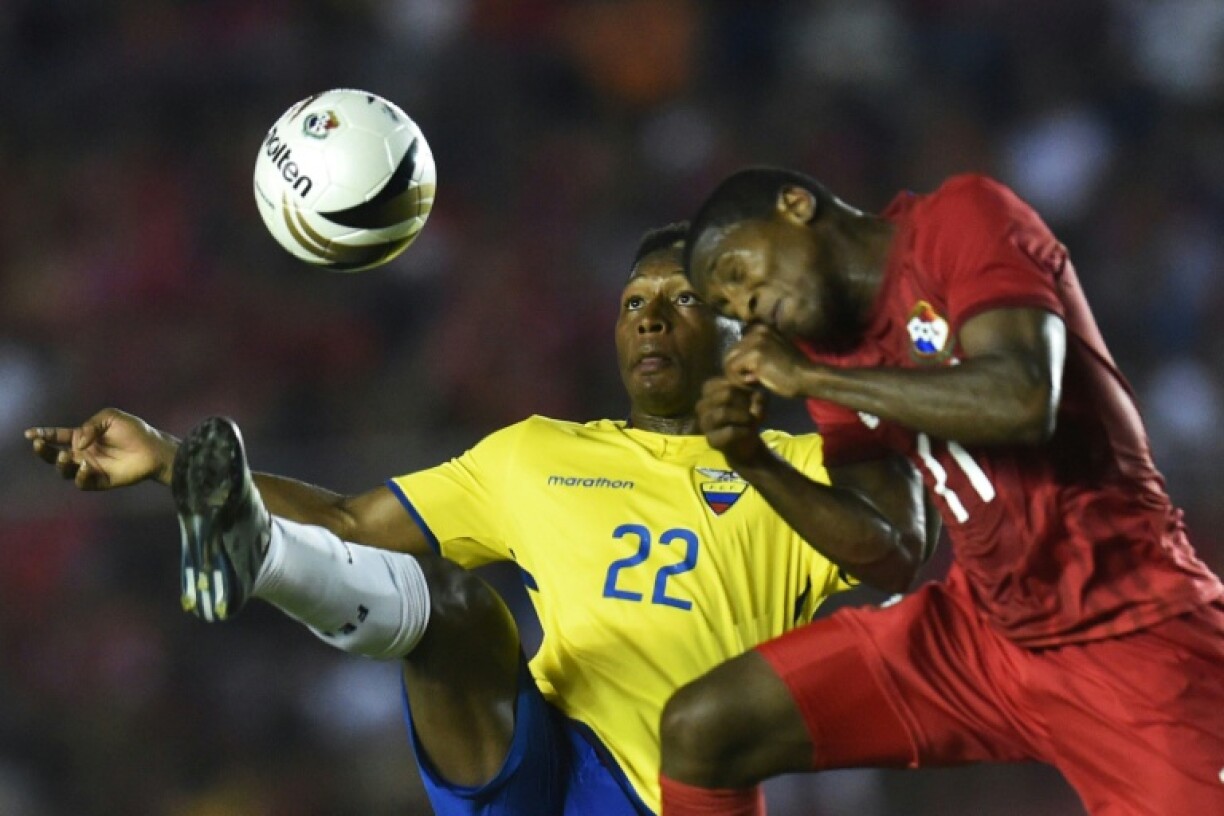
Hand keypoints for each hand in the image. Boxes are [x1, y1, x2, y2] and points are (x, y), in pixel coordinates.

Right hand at [25, 407, 178, 489]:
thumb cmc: (134, 431)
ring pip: (64, 471)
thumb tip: (79, 444)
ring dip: (62, 464)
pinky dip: (79, 476)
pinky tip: (85, 467)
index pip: (57, 436)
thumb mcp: (111, 417)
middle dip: (44, 451)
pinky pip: (81, 483)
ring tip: (69, 456)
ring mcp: (89, 468)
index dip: (43, 435)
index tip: (30, 434)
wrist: (153, 450)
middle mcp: (83, 453)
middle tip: (41, 445)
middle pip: (54, 456)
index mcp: (82, 437)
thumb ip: (91, 426)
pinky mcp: (99, 481)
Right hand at [696, 377, 770, 468]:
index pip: (724, 381)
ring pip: (723, 413)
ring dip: (743, 416)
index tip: (752, 395)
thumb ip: (755, 388)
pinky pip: (729, 432)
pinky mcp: (712, 440)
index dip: (742, 387)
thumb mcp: (755, 398)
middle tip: (753, 409)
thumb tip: (754, 382)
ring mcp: (705, 423)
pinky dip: (744, 430)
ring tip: (752, 420)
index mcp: (709, 391)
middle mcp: (702, 405)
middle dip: (745, 401)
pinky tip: (749, 431)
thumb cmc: (747, 415)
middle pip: (726, 394)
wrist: (746, 443)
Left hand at [723, 324, 810, 398]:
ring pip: (728, 361)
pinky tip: (755, 383)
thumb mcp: (772, 353)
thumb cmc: (791, 371)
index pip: (735, 347)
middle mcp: (756, 330)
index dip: (740, 364)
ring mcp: (755, 341)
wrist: (807, 378)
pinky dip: (739, 381)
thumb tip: (731, 361)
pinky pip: (731, 369)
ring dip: (737, 377)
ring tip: (753, 383)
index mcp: (760, 328)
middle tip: (752, 381)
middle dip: (737, 371)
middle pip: (729, 353)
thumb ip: (754, 352)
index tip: (752, 374)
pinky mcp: (754, 354)